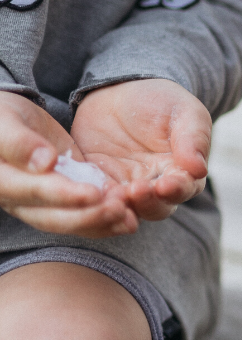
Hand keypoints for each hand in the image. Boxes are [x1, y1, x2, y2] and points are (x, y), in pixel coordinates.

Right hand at [0, 92, 135, 236]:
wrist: (7, 119)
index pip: (33, 193)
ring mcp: (44, 203)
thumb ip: (18, 142)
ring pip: (72, 222)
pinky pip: (84, 214)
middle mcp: (20, 201)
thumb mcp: (4, 122)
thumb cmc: (1, 116)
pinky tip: (131, 218)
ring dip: (101, 223)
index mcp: (1, 182)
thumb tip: (42, 163)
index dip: (64, 195)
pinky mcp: (65, 196)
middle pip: (54, 218)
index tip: (93, 193)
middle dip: (88, 216)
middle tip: (119, 209)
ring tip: (130, 219)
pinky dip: (106, 219)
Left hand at [72, 79, 211, 220]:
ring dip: (121, 207)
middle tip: (136, 191)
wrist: (121, 91)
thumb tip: (199, 169)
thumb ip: (194, 138)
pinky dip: (95, 199)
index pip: (184, 188)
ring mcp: (127, 186)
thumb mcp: (185, 112)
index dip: (176, 190)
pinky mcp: (99, 182)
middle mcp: (157, 186)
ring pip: (126, 209)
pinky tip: (89, 194)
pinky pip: (97, 197)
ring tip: (113, 197)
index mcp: (183, 172)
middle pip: (156, 207)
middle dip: (147, 203)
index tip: (166, 185)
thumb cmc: (162, 101)